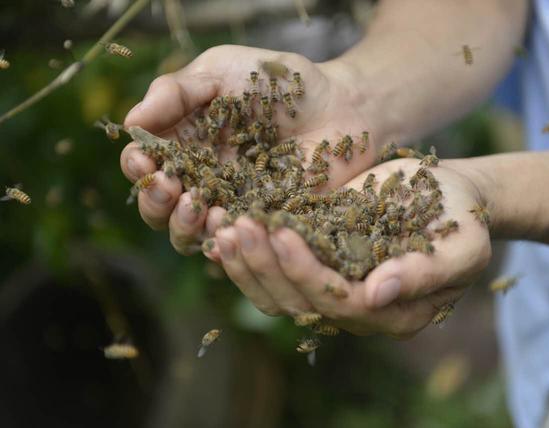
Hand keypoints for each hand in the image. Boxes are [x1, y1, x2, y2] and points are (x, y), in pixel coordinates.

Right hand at [119, 45, 376, 257]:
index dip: (138, 168)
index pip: (146, 166)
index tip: (146, 162)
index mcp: (185, 143)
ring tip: (199, 205)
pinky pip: (236, 246)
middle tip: (172, 186)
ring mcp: (232, 205)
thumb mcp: (222, 70)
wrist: (344, 105)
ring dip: (184, 226)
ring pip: (189, 235)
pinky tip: (228, 224)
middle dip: (156, 202)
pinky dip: (224, 242)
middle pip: (159, 208)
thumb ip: (176, 91)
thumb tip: (129, 123)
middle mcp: (202, 179)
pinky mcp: (263, 225)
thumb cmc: (282, 83)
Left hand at [203, 158, 491, 336]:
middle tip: (238, 224)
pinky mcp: (316, 262)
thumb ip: (427, 273)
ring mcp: (331, 286)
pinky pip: (272, 270)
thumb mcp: (462, 246)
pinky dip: (243, 255)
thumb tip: (378, 293)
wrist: (448, 197)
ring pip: (275, 292)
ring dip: (245, 260)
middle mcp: (355, 308)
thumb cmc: (463, 219)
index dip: (307, 272)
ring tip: (222, 223)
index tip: (282, 233)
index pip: (339, 302)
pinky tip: (218, 232)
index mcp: (392, 314)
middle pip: (297, 301)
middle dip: (264, 264)